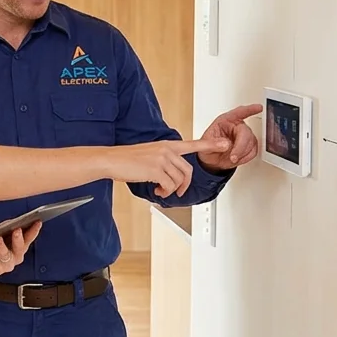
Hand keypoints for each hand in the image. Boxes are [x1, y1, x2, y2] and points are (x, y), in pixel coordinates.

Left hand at [0, 221, 40, 276]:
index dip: (34, 231)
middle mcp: (16, 257)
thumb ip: (6, 228)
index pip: (28, 238)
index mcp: (19, 248)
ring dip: (2, 246)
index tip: (37, 222)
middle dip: (19, 239)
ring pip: (5, 255)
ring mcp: (6, 265)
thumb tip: (9, 223)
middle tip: (17, 230)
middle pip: (20, 248)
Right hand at [105, 138, 230, 196]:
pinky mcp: (155, 169)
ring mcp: (161, 159)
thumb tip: (171, 177)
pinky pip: (169, 185)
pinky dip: (164, 192)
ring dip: (172, 190)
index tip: (224, 143)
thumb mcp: (149, 154)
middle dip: (184, 185)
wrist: (111, 160)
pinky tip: (156, 191)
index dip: (210, 144)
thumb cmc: (127, 159)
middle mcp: (166, 150)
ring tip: (161, 191)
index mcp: (166, 145)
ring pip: (179, 180)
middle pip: (188, 171)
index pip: (192, 144)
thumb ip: (164, 160)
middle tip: (176, 191)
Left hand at [196, 104, 262, 172]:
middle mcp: (235, 126)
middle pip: (245, 132)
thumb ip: (213, 144)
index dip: (249, 110)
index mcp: (224, 121)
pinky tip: (237, 158)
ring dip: (242, 153)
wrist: (211, 160)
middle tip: (233, 157)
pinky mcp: (249, 145)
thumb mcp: (204, 146)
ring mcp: (243, 136)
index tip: (259, 108)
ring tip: (231, 158)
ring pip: (251, 142)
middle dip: (240, 146)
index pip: (238, 113)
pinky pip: (253, 151)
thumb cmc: (207, 149)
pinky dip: (245, 157)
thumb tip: (225, 144)